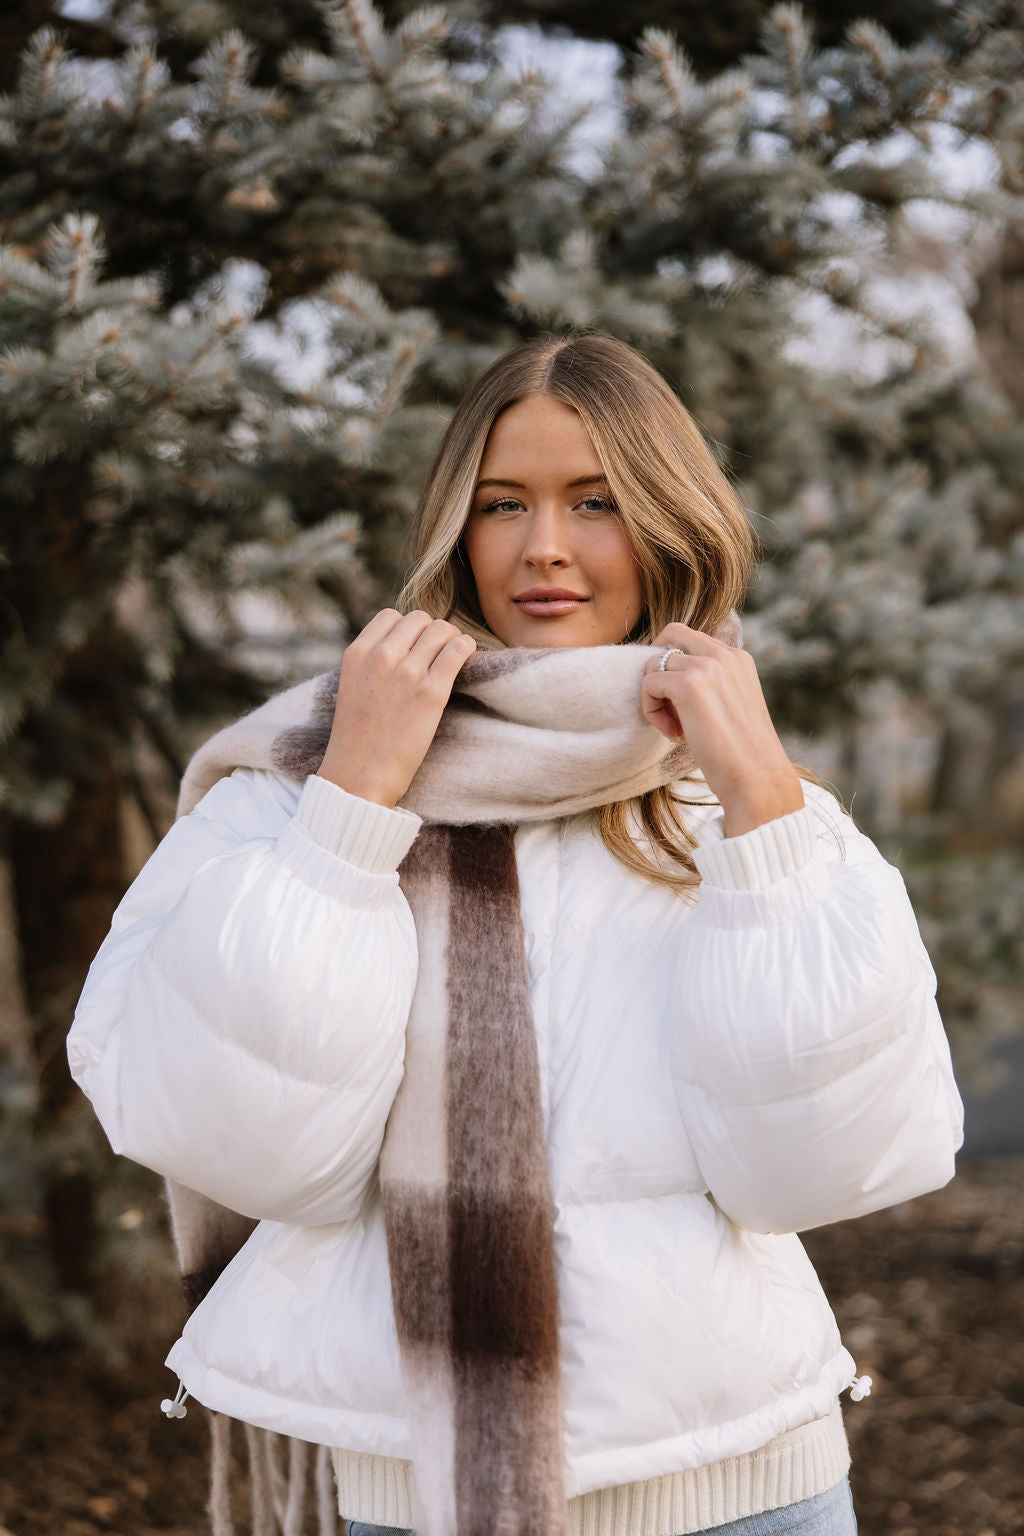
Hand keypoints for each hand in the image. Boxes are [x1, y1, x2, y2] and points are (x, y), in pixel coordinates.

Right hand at [317, 609, 476, 807]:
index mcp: (357, 653)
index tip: (415, 647)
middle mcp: (381, 656)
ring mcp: (407, 672)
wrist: (360, 775)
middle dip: (432, 633)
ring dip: (452, 640)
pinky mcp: (431, 691)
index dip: (408, 629)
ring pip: (442, 629)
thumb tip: (405, 644)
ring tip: (453, 658)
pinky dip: (467, 649)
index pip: (391, 616)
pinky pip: (459, 650)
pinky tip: (466, 660)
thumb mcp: (353, 687)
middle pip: (419, 619)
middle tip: (438, 655)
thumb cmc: (358, 738)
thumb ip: (372, 662)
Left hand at [642, 622, 803, 836]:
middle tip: (664, 701)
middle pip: (671, 633)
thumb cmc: (742, 753)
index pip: (693, 640)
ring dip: (655, 696)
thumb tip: (668, 682)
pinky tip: (671, 734)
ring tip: (674, 728)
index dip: (678, 668)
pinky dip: (650, 710)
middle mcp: (724, 655)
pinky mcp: (688, 686)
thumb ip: (710, 685)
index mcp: (738, 658)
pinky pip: (648, 684)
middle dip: (658, 665)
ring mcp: (707, 667)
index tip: (685, 705)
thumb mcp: (731, 706)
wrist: (757, 778)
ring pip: (654, 663)